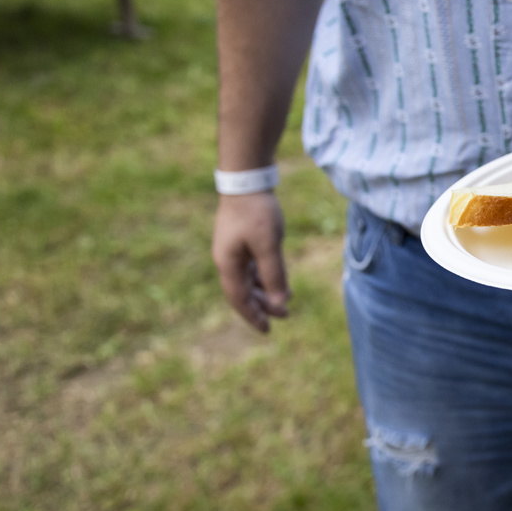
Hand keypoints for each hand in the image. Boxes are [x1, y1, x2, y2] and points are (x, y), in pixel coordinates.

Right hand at [212, 192, 289, 332]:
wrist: (246, 180)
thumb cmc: (256, 212)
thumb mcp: (268, 245)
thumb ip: (274, 274)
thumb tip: (281, 303)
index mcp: (228, 264)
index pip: (239, 300)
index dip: (253, 316)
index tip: (267, 331)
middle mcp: (226, 260)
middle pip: (243, 292)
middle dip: (262, 306)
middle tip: (284, 317)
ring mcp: (232, 250)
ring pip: (247, 280)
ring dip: (264, 292)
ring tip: (285, 301)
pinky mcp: (240, 240)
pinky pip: (250, 267)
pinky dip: (263, 277)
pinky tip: (277, 280)